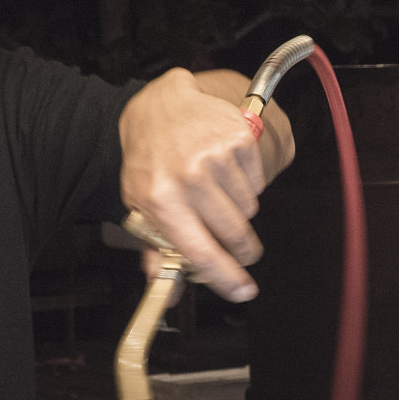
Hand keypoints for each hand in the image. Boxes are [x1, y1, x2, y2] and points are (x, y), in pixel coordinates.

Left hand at [120, 68, 266, 301]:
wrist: (161, 107)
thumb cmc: (151, 161)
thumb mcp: (141, 206)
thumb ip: (158, 251)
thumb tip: (171, 292)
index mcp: (162, 201)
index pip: (202, 252)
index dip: (227, 278)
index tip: (244, 291)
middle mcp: (190, 178)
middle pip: (235, 235)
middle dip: (241, 249)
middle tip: (238, 248)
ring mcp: (217, 156)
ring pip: (248, 210)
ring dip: (238, 211)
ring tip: (216, 193)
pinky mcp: (239, 139)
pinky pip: (257, 184)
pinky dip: (246, 186)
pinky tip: (224, 172)